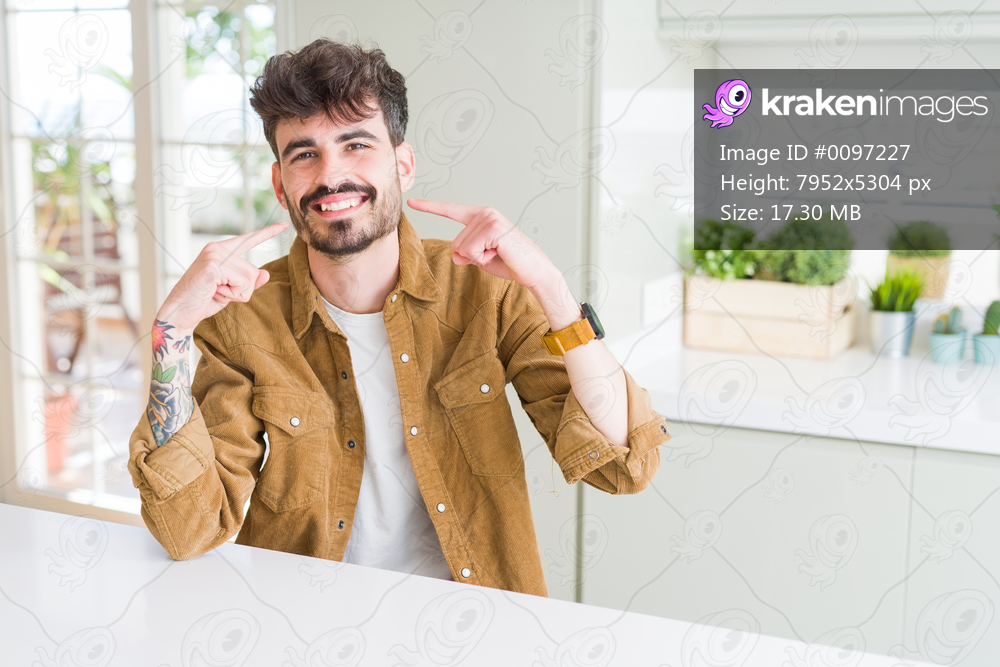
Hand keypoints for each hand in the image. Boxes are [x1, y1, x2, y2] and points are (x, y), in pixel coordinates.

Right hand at [156, 220, 288, 330]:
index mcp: (221, 250)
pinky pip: (241, 284)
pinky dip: (231, 295)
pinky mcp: (213, 266)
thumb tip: (266, 273)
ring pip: (249, 279)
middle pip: (253, 271)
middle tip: (218, 291)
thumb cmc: (203, 301)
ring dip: (236, 294)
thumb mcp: (231, 291)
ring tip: (215, 292)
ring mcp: (214, 255)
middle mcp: (217, 248)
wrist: (179, 313)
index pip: (249, 239)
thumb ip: (248, 282)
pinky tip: (213, 292)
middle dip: (241, 290)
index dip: (268, 232)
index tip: (284, 224)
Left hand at [406, 199, 554, 290]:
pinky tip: (499, 254)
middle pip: (455, 241)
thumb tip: (455, 254)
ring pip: (462, 247)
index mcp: (481, 216)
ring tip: (498, 254)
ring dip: (478, 258)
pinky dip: (482, 258)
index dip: (430, 207)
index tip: (412, 202)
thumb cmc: (510, 263)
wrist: (533, 271)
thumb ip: (464, 253)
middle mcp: (484, 213)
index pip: (451, 211)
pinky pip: (470, 251)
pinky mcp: (493, 228)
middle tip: (494, 255)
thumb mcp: (480, 258)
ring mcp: (489, 218)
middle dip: (471, 256)